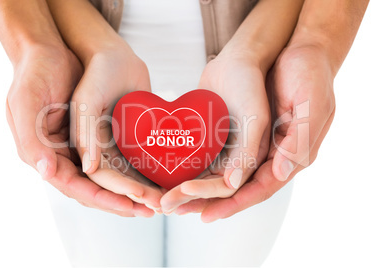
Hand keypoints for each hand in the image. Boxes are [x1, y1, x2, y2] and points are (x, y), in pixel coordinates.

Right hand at [6, 44, 150, 216]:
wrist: (52, 49)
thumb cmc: (36, 72)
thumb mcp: (27, 101)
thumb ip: (35, 138)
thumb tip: (59, 171)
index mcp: (48, 154)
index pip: (78, 187)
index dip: (104, 199)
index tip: (130, 207)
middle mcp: (68, 154)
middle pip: (99, 187)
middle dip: (125, 200)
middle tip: (153, 210)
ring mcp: (86, 145)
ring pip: (113, 175)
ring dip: (134, 189)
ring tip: (159, 198)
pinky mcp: (101, 133)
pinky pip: (120, 156)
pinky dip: (136, 168)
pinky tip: (155, 175)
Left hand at [187, 45, 335, 221]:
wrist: (294, 48)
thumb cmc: (309, 74)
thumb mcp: (310, 106)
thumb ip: (296, 142)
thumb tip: (277, 175)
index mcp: (288, 155)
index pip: (258, 189)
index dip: (233, 204)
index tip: (207, 215)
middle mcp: (267, 154)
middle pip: (234, 186)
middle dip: (206, 200)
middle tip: (176, 210)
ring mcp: (249, 142)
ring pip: (220, 172)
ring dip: (197, 186)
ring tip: (170, 198)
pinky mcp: (236, 130)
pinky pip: (215, 152)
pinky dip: (197, 163)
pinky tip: (176, 169)